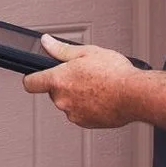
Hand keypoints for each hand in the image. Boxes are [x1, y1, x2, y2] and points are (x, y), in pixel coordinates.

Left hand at [22, 35, 142, 129]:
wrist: (135, 95)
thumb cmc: (114, 73)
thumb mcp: (86, 52)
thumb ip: (61, 49)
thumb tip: (46, 42)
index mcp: (58, 81)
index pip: (30, 83)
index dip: (32, 78)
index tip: (35, 77)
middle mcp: (62, 100)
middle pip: (53, 92)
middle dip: (65, 84)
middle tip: (83, 75)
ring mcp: (74, 114)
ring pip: (69, 103)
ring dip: (77, 96)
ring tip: (97, 86)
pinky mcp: (86, 124)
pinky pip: (81, 113)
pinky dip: (88, 107)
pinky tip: (102, 97)